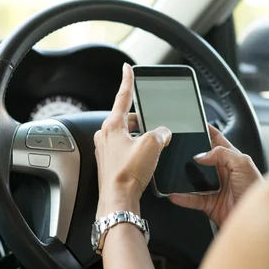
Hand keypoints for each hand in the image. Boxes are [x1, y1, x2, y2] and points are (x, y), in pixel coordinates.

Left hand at [94, 63, 171, 218]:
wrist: (118, 200)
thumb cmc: (128, 174)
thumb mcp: (152, 145)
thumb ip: (160, 132)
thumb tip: (162, 134)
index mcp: (112, 126)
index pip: (122, 97)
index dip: (128, 81)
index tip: (127, 69)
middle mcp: (105, 136)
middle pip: (127, 119)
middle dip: (142, 121)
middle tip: (155, 127)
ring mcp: (106, 150)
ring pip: (127, 136)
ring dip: (140, 138)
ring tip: (153, 149)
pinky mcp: (110, 164)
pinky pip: (126, 150)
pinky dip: (136, 151)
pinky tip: (146, 161)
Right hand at [169, 125, 261, 226]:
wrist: (256, 220)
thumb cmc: (256, 191)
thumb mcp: (243, 164)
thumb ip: (223, 154)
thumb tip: (202, 155)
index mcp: (232, 159)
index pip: (217, 140)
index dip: (207, 131)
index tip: (196, 124)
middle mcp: (223, 173)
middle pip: (202, 159)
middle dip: (190, 154)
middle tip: (179, 150)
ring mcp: (215, 188)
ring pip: (194, 180)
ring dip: (183, 178)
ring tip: (172, 173)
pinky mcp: (210, 204)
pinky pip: (192, 200)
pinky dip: (182, 198)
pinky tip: (175, 195)